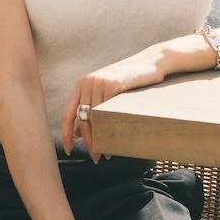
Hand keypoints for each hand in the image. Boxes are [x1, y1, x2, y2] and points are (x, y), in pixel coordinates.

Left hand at [62, 45, 171, 159]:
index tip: (70, 150)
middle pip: (81, 119)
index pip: (68, 113)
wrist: (152, 62)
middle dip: (88, 142)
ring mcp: (100, 82)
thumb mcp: (107, 91)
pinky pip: (107, 114)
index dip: (66, 134)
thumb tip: (77, 133)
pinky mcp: (113, 84)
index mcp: (82, 83)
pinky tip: (115, 140)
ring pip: (94, 119)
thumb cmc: (131, 79)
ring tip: (106, 153)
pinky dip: (110, 130)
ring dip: (99, 140)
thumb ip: (92, 106)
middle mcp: (88, 82)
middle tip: (95, 157)